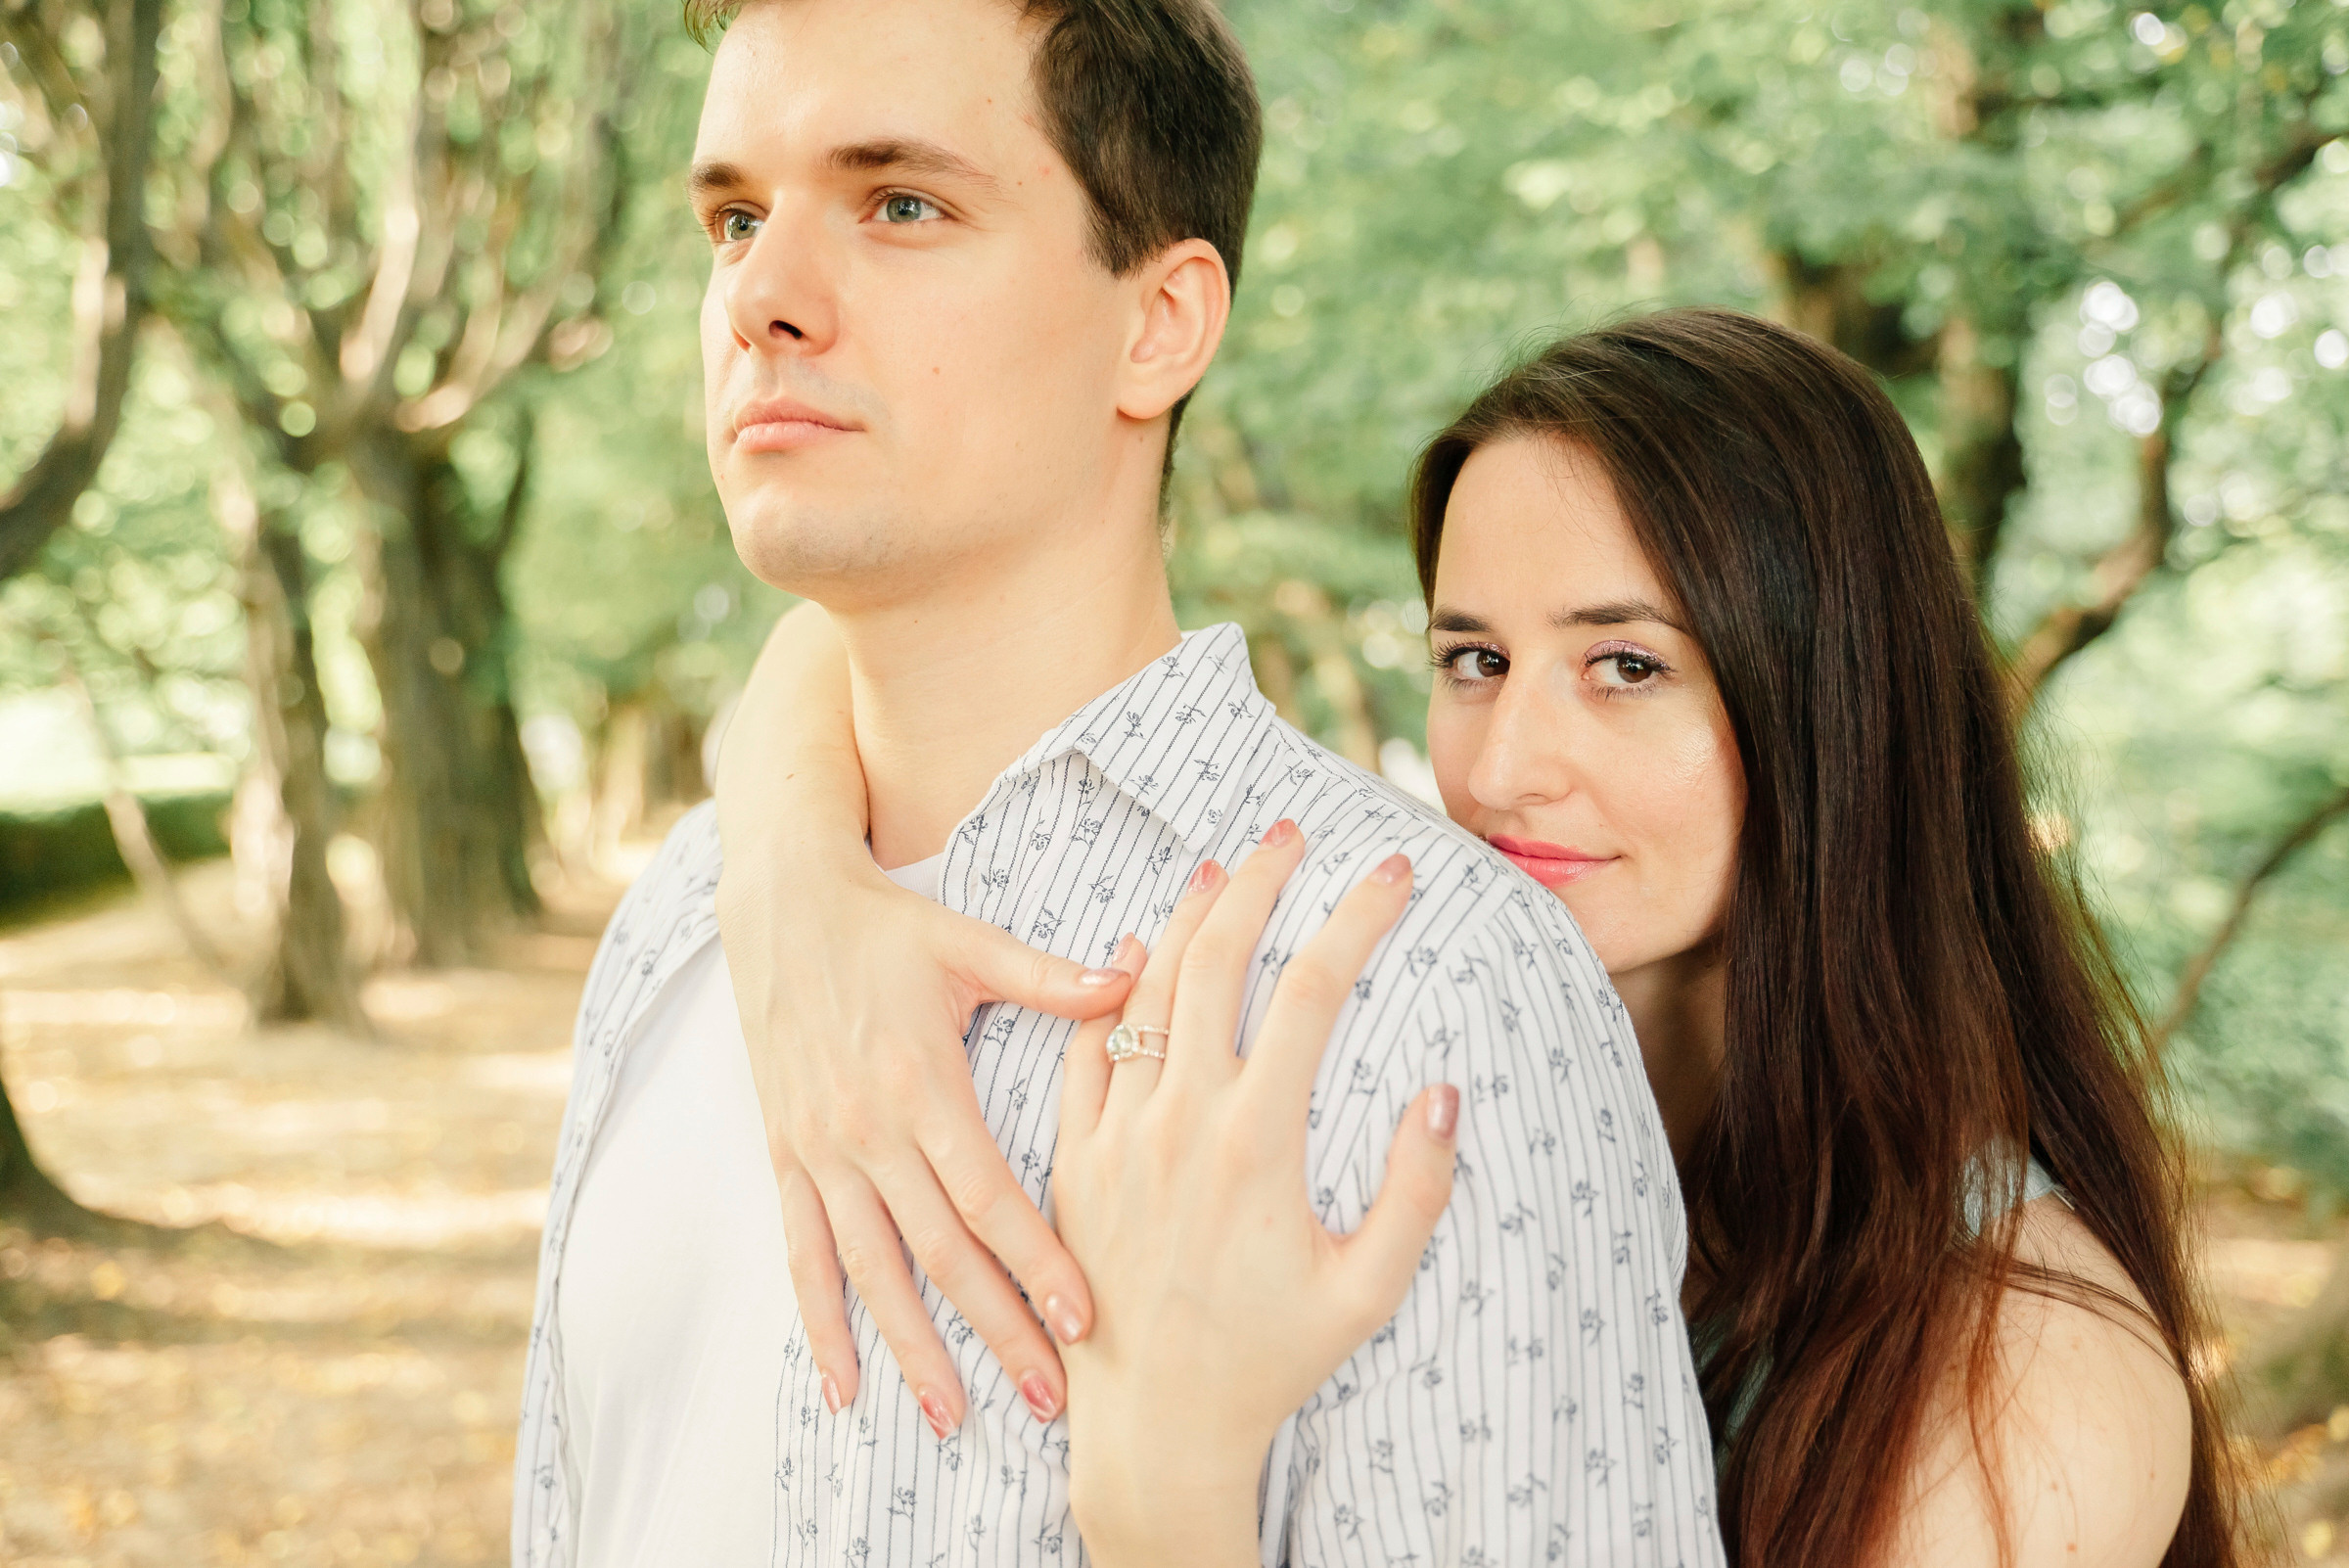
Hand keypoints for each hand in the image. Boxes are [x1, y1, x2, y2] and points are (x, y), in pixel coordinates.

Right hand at [713, 601, 1136, 1432]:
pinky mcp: (788, 1157)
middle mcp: (868, 1132)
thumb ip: (1051, 976)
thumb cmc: (887, 923)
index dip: (1035, 1261)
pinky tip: (844, 1385)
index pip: (987, 1197)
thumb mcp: (970, 942)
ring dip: (912, 1348)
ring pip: (872, 1271)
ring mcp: (822, 1152)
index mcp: (922, 1084)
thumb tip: (1134, 976)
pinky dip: (821, 1324)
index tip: (1082, 1318)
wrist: (780, 905)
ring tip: (953, 1417)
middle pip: (939, 1254)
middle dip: (995, 1328)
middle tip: (1048, 1395)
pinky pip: (804, 1256)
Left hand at [1054, 821, 1460, 1565]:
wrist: (1153, 1426)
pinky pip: (1083, 1048)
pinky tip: (1134, 950)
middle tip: (1289, 832)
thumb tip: (1444, 1090)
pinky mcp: (1073, 1157)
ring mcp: (1118, 1133)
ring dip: (1186, 916)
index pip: (1311, 989)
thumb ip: (1416, 1190)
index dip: (1356, 916)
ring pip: (1146, 987)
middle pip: (1219, 959)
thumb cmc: (1270, 1361)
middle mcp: (1180, 1120)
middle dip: (1260, 880)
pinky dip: (1109, 988)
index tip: (1392, 869)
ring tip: (1221, 866)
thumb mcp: (1368, 1291)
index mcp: (1257, 1142)